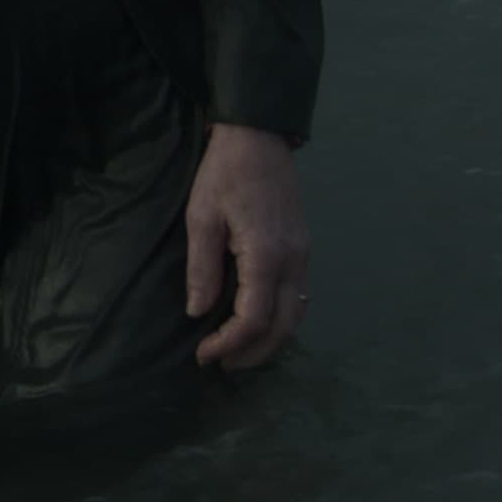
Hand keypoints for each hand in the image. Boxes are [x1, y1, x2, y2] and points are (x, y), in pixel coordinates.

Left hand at [187, 120, 310, 368]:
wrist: (259, 138)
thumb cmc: (224, 173)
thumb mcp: (201, 217)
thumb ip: (202, 268)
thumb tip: (198, 313)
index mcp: (267, 255)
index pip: (254, 318)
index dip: (229, 343)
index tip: (203, 354)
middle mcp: (294, 262)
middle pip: (282, 327)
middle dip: (253, 353)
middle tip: (221, 364)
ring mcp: (304, 255)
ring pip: (296, 315)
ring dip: (270, 341)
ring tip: (238, 352)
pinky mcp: (303, 248)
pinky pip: (298, 297)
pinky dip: (280, 320)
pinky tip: (259, 323)